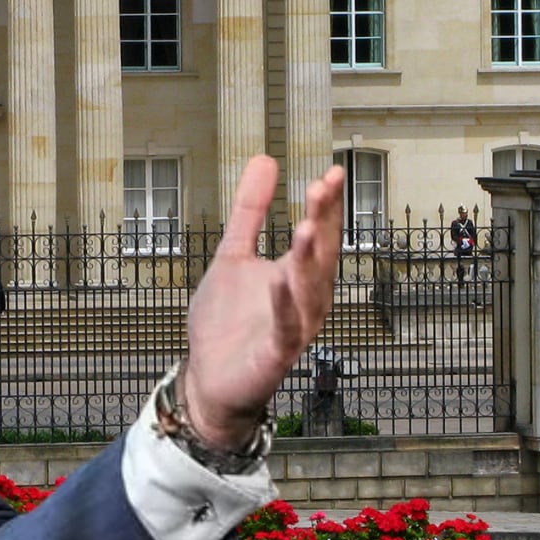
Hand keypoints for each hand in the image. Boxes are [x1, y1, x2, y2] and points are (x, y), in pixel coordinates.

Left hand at [182, 158, 344, 451]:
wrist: (207, 380)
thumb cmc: (226, 323)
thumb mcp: (233, 254)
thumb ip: (250, 210)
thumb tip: (265, 159)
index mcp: (296, 275)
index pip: (321, 233)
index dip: (327, 204)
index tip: (332, 171)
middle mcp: (303, 300)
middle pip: (322, 257)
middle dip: (325, 221)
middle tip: (323, 186)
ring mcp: (293, 328)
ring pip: (310, 291)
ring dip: (311, 260)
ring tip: (308, 226)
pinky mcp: (275, 355)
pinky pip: (285, 328)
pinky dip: (284, 305)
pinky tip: (280, 280)